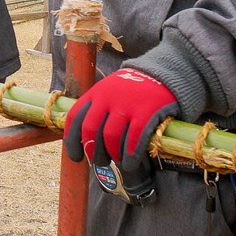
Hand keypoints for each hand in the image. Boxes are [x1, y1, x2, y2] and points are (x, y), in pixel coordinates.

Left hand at [61, 68, 177, 203]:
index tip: (77, 157)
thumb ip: (97, 110)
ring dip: (112, 155)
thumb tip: (86, 142)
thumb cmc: (132, 89)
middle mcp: (107, 97)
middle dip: (93, 151)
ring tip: (118, 162)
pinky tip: (130, 163)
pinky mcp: (146, 111)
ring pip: (111, 136)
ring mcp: (126, 104)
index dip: (72, 141)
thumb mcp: (109, 91)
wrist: (162, 73)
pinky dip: (130, 154)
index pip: (75, 118)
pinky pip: (134, 138)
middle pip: (91, 130)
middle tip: (100, 162)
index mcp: (95, 93)